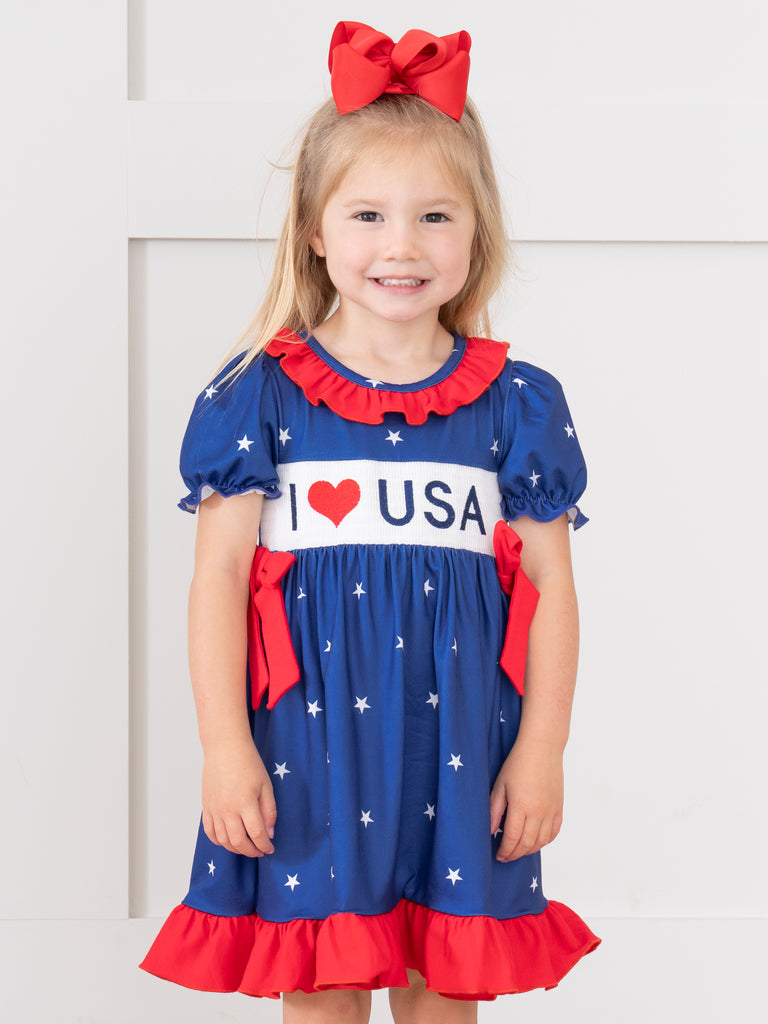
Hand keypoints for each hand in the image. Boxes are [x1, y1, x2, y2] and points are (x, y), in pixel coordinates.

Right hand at [202, 738, 276, 856]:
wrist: (225, 747)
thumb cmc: (248, 763)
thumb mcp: (266, 785)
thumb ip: (269, 811)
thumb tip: (269, 833)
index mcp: (245, 802)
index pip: (256, 834)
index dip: (265, 845)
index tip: (270, 849)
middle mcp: (227, 809)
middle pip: (238, 842)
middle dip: (251, 851)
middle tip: (260, 851)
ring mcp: (214, 809)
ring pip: (223, 840)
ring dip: (235, 848)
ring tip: (246, 847)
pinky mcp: (205, 807)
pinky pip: (210, 832)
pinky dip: (219, 841)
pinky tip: (228, 840)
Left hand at [490, 739, 563, 861]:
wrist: (542, 747)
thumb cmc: (518, 762)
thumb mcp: (500, 784)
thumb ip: (495, 809)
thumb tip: (490, 831)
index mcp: (521, 805)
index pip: (513, 838)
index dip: (505, 850)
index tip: (499, 855)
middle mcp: (538, 811)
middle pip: (528, 844)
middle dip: (515, 854)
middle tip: (506, 856)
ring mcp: (551, 810)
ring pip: (542, 841)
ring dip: (529, 850)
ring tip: (518, 851)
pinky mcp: (559, 807)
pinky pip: (554, 832)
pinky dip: (545, 841)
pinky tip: (536, 842)